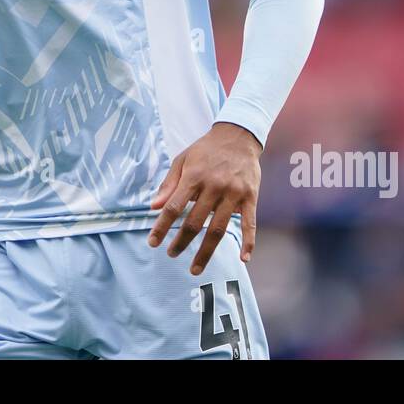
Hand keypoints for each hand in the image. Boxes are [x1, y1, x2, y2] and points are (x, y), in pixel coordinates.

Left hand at [148, 122, 261, 274]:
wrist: (238, 135)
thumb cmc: (206, 149)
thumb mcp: (183, 160)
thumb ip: (169, 184)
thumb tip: (154, 206)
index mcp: (194, 176)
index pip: (174, 207)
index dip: (162, 227)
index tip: (153, 242)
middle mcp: (214, 186)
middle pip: (195, 222)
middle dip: (181, 242)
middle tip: (171, 254)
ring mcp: (234, 193)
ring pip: (218, 228)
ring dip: (206, 251)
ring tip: (195, 268)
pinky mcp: (250, 196)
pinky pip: (250, 223)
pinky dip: (249, 242)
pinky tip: (243, 259)